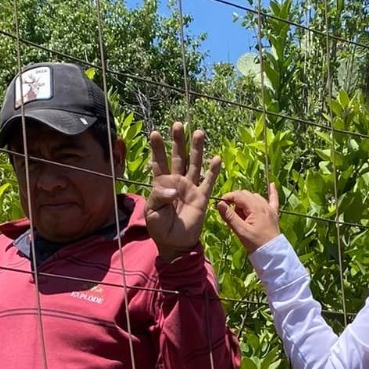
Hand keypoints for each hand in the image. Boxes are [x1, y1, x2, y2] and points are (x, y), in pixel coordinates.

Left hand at [146, 122, 220, 259]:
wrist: (174, 243)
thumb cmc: (159, 228)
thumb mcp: (152, 212)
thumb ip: (159, 197)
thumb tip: (173, 188)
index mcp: (161, 184)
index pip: (159, 162)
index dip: (157, 149)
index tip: (154, 133)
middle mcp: (176, 182)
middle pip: (178, 157)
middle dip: (178, 141)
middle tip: (178, 124)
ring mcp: (190, 188)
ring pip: (194, 165)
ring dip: (196, 149)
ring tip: (198, 132)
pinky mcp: (202, 198)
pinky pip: (208, 182)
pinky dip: (213, 171)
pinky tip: (216, 158)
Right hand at [216, 184, 280, 255]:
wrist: (272, 253)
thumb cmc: (256, 243)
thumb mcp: (240, 231)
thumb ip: (230, 216)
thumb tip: (219, 204)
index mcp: (255, 208)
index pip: (238, 196)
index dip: (228, 198)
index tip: (220, 204)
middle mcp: (263, 204)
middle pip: (245, 195)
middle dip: (235, 201)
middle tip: (230, 215)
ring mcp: (269, 208)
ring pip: (254, 197)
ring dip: (246, 202)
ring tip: (241, 216)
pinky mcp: (273, 213)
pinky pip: (273, 199)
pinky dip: (272, 192)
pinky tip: (271, 184)